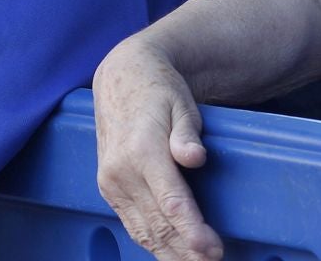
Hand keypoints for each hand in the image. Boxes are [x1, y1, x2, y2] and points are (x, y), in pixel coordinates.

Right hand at [93, 36, 221, 260]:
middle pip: (158, 225)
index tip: (213, 249)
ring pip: (143, 232)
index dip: (193, 232)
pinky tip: (173, 253)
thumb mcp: (180, 102)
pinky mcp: (107, 188)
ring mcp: (110, 182)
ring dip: (171, 254)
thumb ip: (187, 133)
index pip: (171, 203)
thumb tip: (195, 157)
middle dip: (188, 250)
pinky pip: (132, 224)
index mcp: (141, 150)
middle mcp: (120, 171)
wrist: (120, 77)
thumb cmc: (157, 89)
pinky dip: (153, 244)